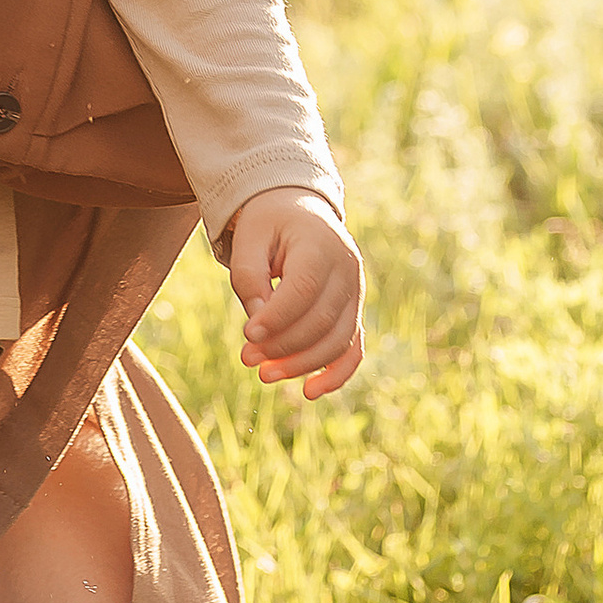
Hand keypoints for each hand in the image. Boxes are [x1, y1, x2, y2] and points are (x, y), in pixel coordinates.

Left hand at [228, 189, 365, 399]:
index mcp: (320, 244)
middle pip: (321, 320)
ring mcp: (356, 293)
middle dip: (283, 346)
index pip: (304, 289)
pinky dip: (336, 374)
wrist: (298, 209)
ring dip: (302, 364)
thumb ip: (249, 277)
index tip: (247, 334)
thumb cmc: (269, 223)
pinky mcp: (354, 312)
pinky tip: (310, 392)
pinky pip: (353, 349)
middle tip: (246, 358)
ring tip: (264, 374)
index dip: (277, 317)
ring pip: (337, 340)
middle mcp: (347, 270)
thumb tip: (257, 327)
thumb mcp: (250, 238)